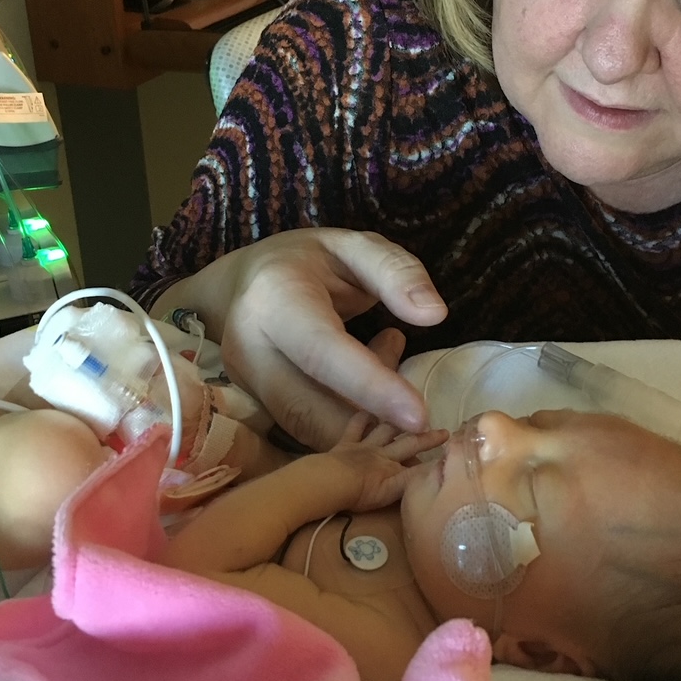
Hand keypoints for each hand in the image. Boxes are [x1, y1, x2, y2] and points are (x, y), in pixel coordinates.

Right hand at [169, 229, 446, 449]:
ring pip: (314, 431)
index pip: (322, 352)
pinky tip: (370, 385)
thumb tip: (435, 314)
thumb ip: (396, 272)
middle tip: (415, 389)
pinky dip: (353, 424)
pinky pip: (311, 433)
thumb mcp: (354, 246)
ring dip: (366, 420)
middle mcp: (249, 351)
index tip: (419, 415)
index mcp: (274, 300)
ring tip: (387, 358)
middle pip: (312, 411)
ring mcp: (247, 387)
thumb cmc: (308, 263)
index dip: (370, 386)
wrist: (245, 284)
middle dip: (374, 420)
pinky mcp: (257, 410)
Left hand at [326, 411, 447, 511]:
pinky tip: (367, 411)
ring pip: (386, 429)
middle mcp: (384, 453)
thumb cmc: (361, 492)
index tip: (452, 450)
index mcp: (395, 468)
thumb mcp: (391, 492)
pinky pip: (357, 425)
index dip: (436, 458)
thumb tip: (435, 470)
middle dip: (427, 439)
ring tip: (410, 414)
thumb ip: (412, 481)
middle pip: (410, 443)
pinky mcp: (346, 442)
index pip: (420, 463)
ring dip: (398, 422)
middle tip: (444, 432)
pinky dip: (364, 417)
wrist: (332, 481)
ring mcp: (365, 446)